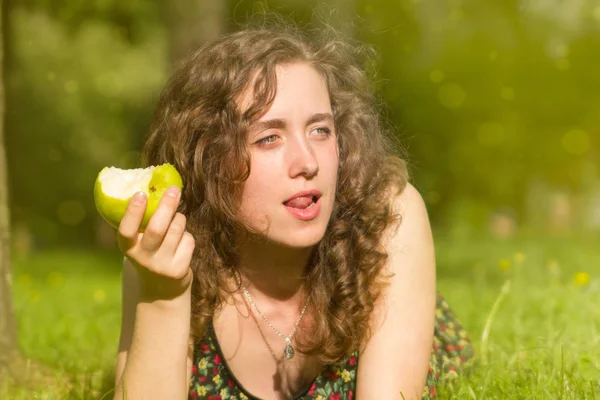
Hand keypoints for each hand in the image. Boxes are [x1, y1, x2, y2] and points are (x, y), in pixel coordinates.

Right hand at [117, 186, 194, 300]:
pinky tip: (181, 242)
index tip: (141, 193)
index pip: (126, 230)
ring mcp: (162, 266)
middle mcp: (143, 259)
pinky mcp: (179, 270)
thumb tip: (155, 187)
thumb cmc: (150, 253)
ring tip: (176, 219)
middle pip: (157, 229)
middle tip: (173, 189)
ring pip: (177, 230)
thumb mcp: (140, 242)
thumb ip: (143, 222)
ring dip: (179, 218)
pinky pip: (188, 240)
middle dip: (167, 206)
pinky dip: (187, 236)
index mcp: (128, 248)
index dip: (133, 212)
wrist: (162, 290)